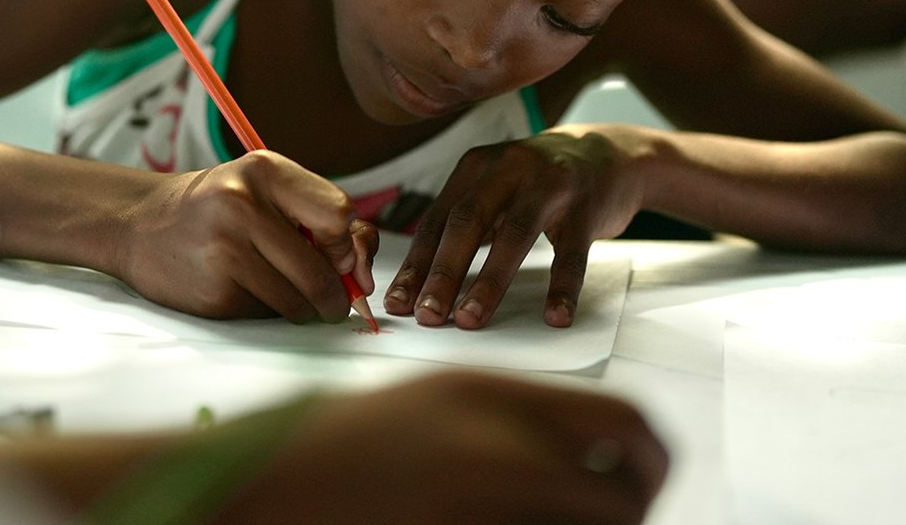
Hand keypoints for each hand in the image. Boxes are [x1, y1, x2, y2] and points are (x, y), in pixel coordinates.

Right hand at [117, 150, 374, 320]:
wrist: (139, 226)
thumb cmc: (216, 208)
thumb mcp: (264, 189)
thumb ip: (318, 216)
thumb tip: (361, 270)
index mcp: (263, 171)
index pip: (339, 215)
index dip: (347, 245)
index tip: (338, 257)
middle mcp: (241, 205)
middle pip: (322, 271)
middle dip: (334, 296)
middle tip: (330, 301)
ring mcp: (224, 251)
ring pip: (298, 301)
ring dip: (303, 309)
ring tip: (281, 292)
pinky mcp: (213, 293)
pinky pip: (266, 315)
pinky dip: (267, 312)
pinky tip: (242, 290)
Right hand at [222, 372, 667, 523]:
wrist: (257, 481)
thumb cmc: (326, 447)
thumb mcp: (423, 408)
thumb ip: (496, 425)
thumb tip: (568, 458)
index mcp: (486, 394)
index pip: (621, 420)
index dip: (648, 458)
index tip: (639, 481)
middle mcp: (494, 444)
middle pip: (625, 488)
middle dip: (633, 508)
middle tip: (616, 517)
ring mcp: (479, 500)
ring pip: (594, 523)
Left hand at [386, 127, 647, 329]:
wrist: (610, 154)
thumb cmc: (540, 182)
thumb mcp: (496, 187)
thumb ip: (464, 222)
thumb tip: (422, 278)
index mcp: (475, 168)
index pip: (437, 220)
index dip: (415, 263)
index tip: (398, 302)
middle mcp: (507, 169)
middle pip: (466, 223)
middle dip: (441, 272)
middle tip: (426, 315)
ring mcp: (549, 185)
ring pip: (514, 235)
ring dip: (488, 281)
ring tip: (470, 319)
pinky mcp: (586, 206)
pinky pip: (571, 252)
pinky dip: (562, 287)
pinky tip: (555, 316)